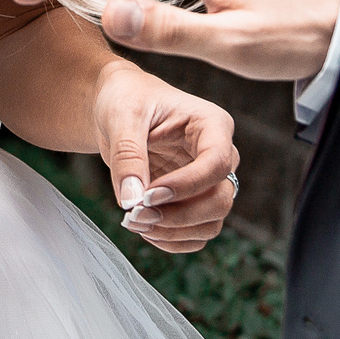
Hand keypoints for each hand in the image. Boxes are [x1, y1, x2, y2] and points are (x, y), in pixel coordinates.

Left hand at [90, 63, 239, 252]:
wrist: (119, 107)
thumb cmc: (126, 99)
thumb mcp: (121, 116)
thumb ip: (127, 156)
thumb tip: (132, 200)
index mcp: (212, 125)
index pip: (216, 163)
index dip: (186, 186)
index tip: (148, 196)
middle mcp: (220, 155)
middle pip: (221, 200)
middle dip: (179, 216)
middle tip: (136, 215)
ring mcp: (210, 182)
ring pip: (211, 223)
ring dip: (173, 231)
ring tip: (134, 221)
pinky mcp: (195, 201)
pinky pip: (196, 233)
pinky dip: (171, 239)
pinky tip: (143, 228)